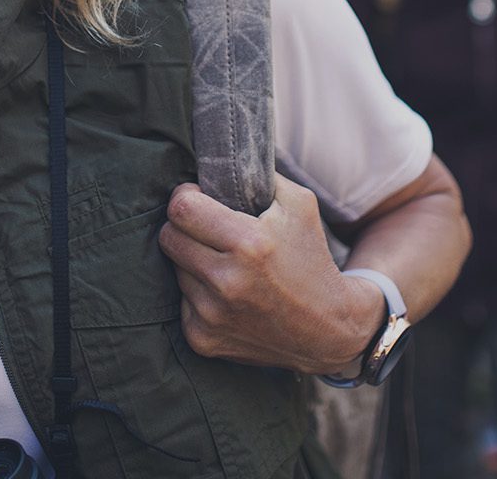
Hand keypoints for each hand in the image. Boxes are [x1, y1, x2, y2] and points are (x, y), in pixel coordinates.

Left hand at [159, 173, 383, 374]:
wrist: (329, 330)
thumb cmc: (311, 259)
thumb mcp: (299, 205)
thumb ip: (258, 176)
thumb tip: (220, 158)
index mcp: (249, 244)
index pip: (181, 209)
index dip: (185, 197)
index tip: (197, 198)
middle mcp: (226, 282)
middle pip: (167, 237)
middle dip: (184, 228)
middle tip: (206, 229)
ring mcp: (212, 315)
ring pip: (174, 269)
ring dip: (193, 262)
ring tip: (224, 264)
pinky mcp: (203, 339)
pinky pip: (181, 302)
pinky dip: (198, 295)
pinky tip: (226, 295)